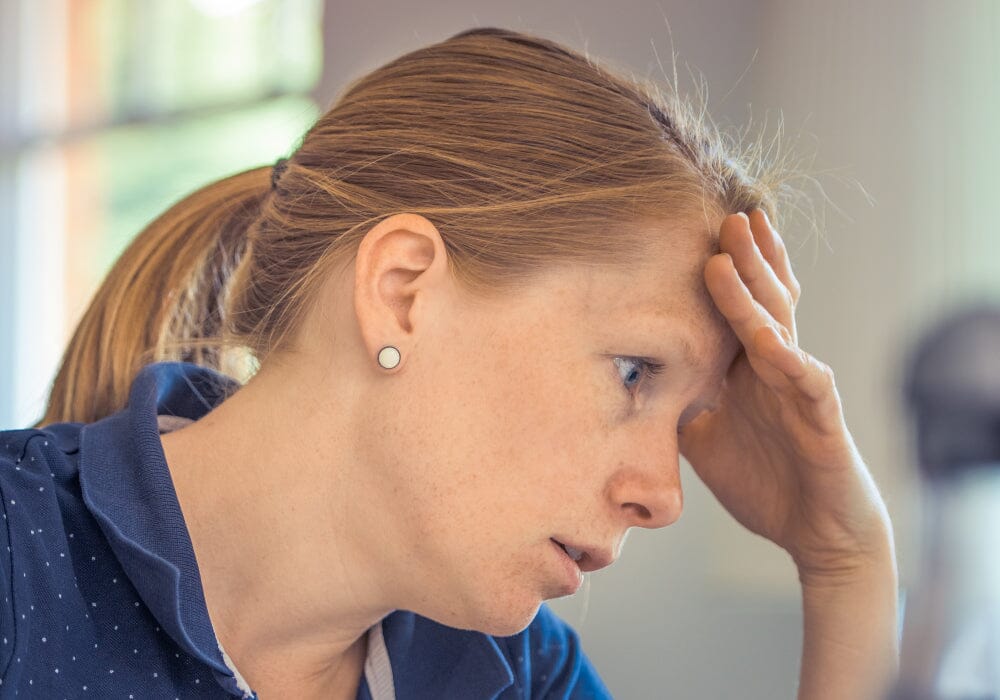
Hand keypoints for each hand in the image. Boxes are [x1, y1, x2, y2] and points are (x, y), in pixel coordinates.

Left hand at [678, 210, 891, 578]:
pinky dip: (789, 360)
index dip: (726, 270)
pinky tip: (768, 339)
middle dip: (743, 257)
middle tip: (724, 214)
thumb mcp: (703, 439)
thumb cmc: (764, 480)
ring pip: (779, 328)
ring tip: (732, 252)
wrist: (816, 532)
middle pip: (761, 301)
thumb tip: (626, 385)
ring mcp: (801, 390)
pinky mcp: (823, 421)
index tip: (699, 229)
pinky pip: (807, 384)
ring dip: (755, 291)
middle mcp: (777, 369)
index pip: (738, 307)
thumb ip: (676, 405)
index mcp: (750, 369)